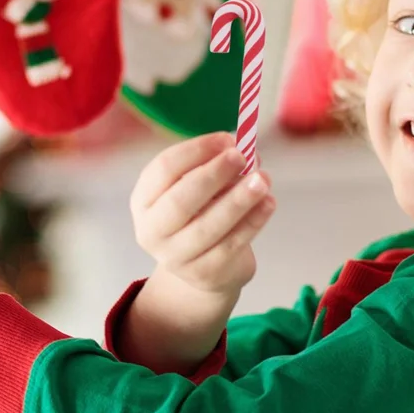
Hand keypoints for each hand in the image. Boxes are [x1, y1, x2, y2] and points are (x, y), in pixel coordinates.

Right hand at [129, 132, 275, 297]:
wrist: (204, 265)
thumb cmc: (200, 212)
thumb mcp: (198, 187)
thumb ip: (216, 165)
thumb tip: (245, 148)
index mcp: (144, 200)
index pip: (164, 169)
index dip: (197, 150)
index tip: (227, 138)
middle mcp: (152, 231)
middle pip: (180, 200)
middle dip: (213, 175)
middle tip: (242, 156)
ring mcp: (176, 257)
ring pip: (208, 226)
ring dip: (238, 199)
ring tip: (262, 179)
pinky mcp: (204, 274)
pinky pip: (231, 245)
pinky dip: (252, 222)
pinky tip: (268, 203)